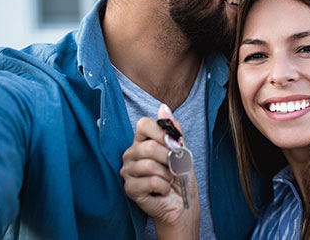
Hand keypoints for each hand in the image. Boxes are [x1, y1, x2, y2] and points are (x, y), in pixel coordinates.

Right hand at [120, 104, 199, 237]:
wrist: (182, 202)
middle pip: (149, 146)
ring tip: (168, 179)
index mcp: (142, 141)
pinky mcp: (129, 188)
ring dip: (167, 174)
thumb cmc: (180, 176)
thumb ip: (173, 129)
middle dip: (169, 158)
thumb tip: (163, 107)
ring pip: (149, 165)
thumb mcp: (182, 149)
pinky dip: (164, 186)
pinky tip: (163, 189)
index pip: (144, 124)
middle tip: (174, 167)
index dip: (161, 133)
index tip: (173, 143)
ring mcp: (128, 171)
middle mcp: (131, 153)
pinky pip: (151, 181)